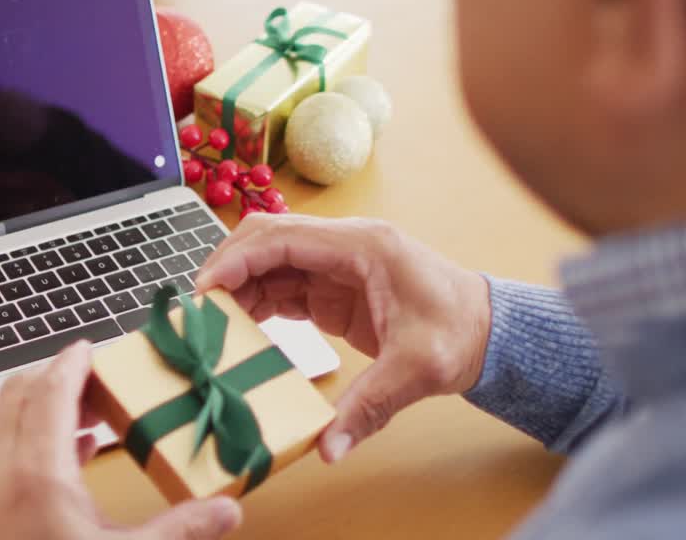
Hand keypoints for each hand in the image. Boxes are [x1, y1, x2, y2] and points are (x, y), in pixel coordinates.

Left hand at [0, 341, 243, 539]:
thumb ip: (181, 530)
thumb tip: (227, 511)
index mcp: (36, 474)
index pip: (51, 389)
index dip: (74, 361)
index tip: (94, 345)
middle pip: (19, 394)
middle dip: (58, 376)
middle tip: (99, 376)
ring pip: (6, 422)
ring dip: (45, 406)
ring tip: (94, 412)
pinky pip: (3, 453)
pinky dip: (34, 438)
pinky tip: (75, 454)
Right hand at [196, 214, 491, 462]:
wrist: (488, 332)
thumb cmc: (460, 334)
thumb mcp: (417, 370)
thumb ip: (369, 407)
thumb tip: (329, 448)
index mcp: (362, 246)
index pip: (282, 236)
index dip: (236, 258)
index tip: (204, 289)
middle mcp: (344, 245)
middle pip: (266, 238)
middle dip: (227, 266)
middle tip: (198, 308)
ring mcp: (336, 264)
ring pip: (270, 260)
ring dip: (238, 287)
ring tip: (212, 325)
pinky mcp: (333, 287)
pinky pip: (283, 284)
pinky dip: (256, 301)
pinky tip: (239, 328)